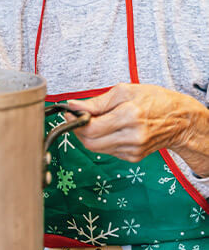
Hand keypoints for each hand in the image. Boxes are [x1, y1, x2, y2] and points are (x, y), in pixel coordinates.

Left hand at [66, 84, 208, 164]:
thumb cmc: (155, 101)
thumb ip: (96, 102)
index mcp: (130, 116)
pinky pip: (107, 151)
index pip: (91, 128)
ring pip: (96, 148)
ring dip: (89, 136)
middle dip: (78, 130)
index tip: (68, 113)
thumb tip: (73, 106)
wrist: (181, 120)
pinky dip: (101, 141)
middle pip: (90, 142)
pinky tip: (109, 130)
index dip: (74, 121)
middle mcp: (132, 136)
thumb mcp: (125, 91)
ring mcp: (133, 150)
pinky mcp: (134, 157)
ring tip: (94, 122)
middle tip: (76, 118)